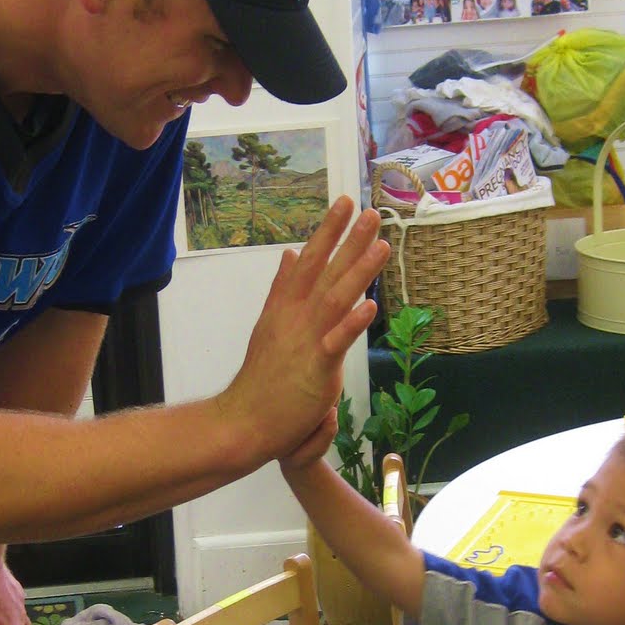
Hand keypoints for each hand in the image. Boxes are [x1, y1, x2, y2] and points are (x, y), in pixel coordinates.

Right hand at [224, 198, 386, 463]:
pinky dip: (352, 324)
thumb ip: (281, 289)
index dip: (326, 232)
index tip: (343, 202)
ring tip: (381, 245)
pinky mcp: (314, 369)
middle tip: (370, 211)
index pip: (308, 261)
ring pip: (334, 299)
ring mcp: (304, 342)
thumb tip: (288, 254)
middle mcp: (295, 318)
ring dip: (358, 271)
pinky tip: (370, 305)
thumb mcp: (270, 325)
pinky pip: (336, 343)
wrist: (243, 422)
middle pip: (325, 272)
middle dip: (348, 240)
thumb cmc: (261, 379)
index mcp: (285, 308)